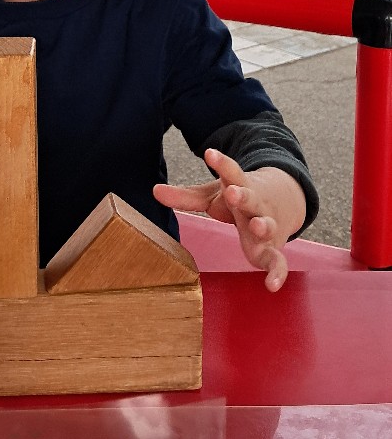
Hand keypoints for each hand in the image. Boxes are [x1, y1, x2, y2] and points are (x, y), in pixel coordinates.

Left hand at [154, 149, 306, 291]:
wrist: (284, 202)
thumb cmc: (240, 200)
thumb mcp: (214, 195)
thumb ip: (186, 196)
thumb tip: (154, 191)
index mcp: (240, 187)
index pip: (231, 171)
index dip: (221, 163)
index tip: (210, 153)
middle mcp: (255, 205)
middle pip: (250, 198)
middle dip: (242, 195)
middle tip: (233, 192)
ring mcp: (267, 224)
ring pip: (267, 224)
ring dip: (263, 225)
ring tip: (258, 226)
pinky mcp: (273, 247)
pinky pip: (277, 261)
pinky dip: (277, 272)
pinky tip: (272, 285)